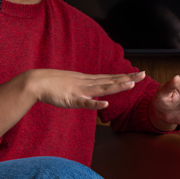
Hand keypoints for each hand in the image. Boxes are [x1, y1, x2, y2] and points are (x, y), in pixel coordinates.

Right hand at [27, 69, 146, 109]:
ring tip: (130, 85)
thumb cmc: (53, 84)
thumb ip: (85, 90)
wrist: (36, 82)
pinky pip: (85, 102)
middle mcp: (87, 83)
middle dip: (127, 78)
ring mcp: (80, 90)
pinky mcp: (71, 99)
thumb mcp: (73, 85)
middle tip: (144, 74)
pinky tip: (106, 104)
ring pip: (101, 89)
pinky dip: (95, 103)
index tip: (138, 74)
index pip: (110, 78)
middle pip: (110, 80)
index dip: (124, 76)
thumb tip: (94, 95)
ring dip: (116, 87)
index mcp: (87, 80)